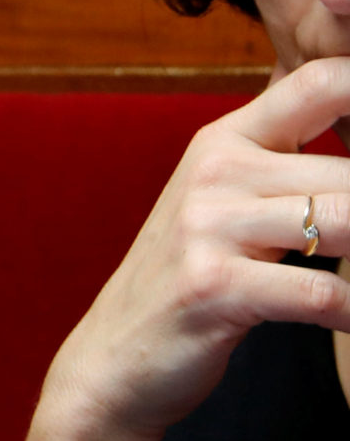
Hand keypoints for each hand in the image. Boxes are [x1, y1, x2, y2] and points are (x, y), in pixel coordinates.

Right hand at [36, 59, 349, 440]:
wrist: (115, 358)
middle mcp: (214, 171)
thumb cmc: (192, 279)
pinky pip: (321, 293)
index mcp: (224, 141)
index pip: (319, 81)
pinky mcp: (214, 287)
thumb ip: (283, 157)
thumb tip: (346, 105)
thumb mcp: (225, 202)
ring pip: (344, 221)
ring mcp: (208, 228)